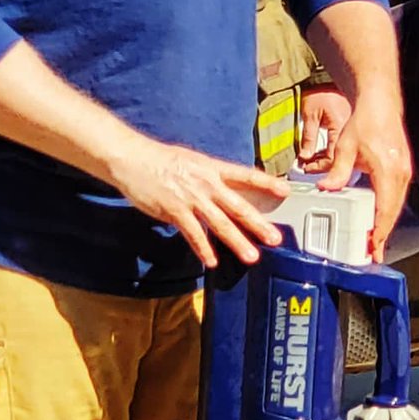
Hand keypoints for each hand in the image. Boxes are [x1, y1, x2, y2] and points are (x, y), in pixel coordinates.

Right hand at [109, 139, 289, 267]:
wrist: (133, 159)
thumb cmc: (161, 160)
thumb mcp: (192, 162)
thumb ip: (210, 178)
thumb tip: (224, 194)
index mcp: (211, 168)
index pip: (245, 175)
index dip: (266, 183)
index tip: (285, 191)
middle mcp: (205, 183)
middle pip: (237, 206)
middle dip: (258, 224)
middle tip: (275, 238)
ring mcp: (190, 198)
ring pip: (219, 223)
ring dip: (237, 241)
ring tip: (251, 256)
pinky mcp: (174, 210)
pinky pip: (193, 233)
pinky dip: (203, 248)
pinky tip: (212, 261)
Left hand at [297, 86, 352, 171]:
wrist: (333, 78)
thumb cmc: (323, 91)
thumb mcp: (310, 114)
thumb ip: (308, 137)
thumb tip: (304, 157)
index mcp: (342, 129)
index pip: (333, 158)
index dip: (318, 166)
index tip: (305, 167)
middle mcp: (354, 134)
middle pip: (342, 161)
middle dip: (323, 166)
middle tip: (308, 165)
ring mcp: (359, 134)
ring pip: (347, 157)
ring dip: (330, 161)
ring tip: (314, 159)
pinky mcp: (359, 132)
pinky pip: (351, 150)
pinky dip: (336, 153)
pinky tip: (325, 152)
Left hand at [316, 98, 411, 263]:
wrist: (380, 103)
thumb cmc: (366, 121)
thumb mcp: (346, 147)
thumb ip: (337, 171)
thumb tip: (327, 188)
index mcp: (388, 171)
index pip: (384, 210)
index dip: (379, 232)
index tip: (373, 247)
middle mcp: (400, 174)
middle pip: (392, 213)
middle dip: (383, 234)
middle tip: (373, 253)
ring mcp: (404, 172)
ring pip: (396, 206)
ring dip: (386, 224)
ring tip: (375, 242)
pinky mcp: (402, 169)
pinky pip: (396, 196)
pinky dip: (388, 210)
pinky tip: (379, 218)